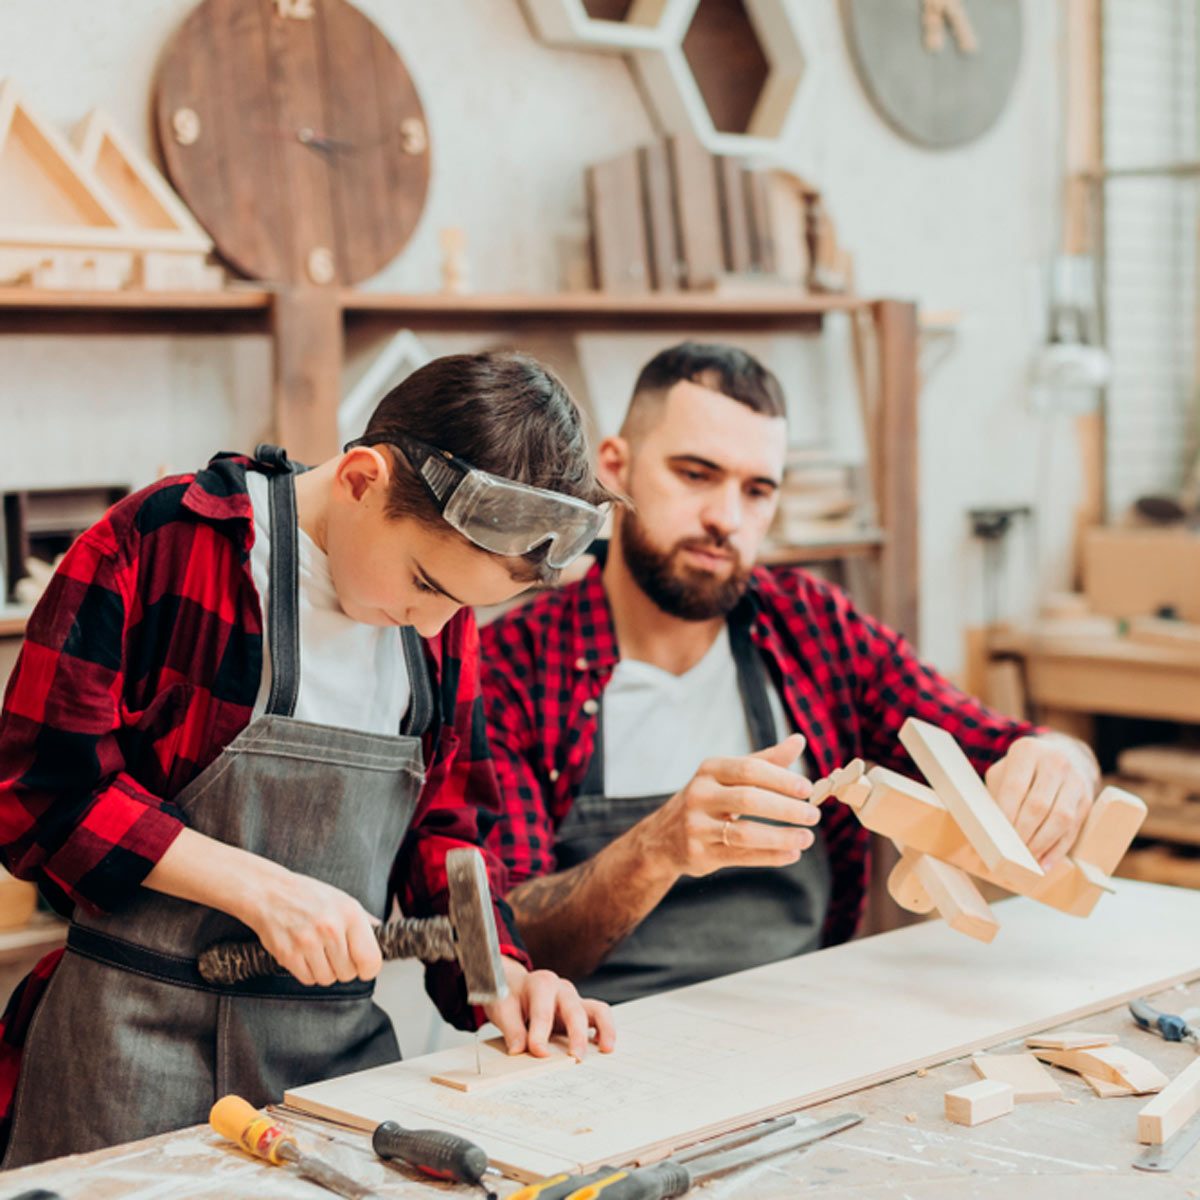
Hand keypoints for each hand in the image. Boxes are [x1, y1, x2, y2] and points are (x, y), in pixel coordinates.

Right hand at [240, 864, 382, 986]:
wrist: (269, 892)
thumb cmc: (309, 896)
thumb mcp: (343, 900)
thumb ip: (365, 921)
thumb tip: (385, 935)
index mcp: (350, 913)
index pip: (370, 959)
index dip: (368, 968)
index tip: (363, 966)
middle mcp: (331, 928)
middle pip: (348, 973)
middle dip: (344, 968)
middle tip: (334, 953)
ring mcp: (308, 942)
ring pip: (328, 979)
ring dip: (325, 971)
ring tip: (318, 952)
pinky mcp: (288, 955)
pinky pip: (308, 979)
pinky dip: (308, 973)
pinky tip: (305, 955)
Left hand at [484, 958, 616, 1060]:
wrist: (516, 985)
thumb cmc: (510, 996)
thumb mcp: (503, 1009)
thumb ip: (512, 1029)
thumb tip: (519, 1051)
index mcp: (541, 984)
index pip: (542, 1012)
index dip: (540, 1035)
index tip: (538, 1053)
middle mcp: (561, 989)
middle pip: (574, 1010)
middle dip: (576, 1034)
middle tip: (575, 1058)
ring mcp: (574, 999)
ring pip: (596, 1009)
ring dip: (603, 1028)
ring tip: (605, 1048)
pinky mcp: (581, 1010)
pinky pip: (599, 1016)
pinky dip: (604, 1030)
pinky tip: (602, 1046)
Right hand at [638, 734, 818, 879]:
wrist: (663, 837)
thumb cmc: (708, 799)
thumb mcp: (729, 775)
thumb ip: (766, 760)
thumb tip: (799, 740)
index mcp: (710, 770)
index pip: (749, 769)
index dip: (781, 779)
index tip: (807, 789)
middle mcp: (699, 795)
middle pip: (748, 800)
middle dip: (785, 808)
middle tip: (813, 815)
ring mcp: (696, 826)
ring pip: (744, 833)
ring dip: (781, 837)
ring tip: (807, 838)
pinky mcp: (699, 854)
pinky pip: (740, 856)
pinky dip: (770, 856)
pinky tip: (792, 854)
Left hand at [985, 735, 1098, 870]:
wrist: (1062, 755)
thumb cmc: (1023, 769)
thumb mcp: (1004, 771)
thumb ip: (996, 793)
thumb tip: (989, 829)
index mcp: (1027, 751)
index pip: (1015, 787)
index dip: (1007, 814)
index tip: (998, 835)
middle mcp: (1055, 761)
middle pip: (1038, 805)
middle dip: (1023, 833)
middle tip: (1011, 851)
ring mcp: (1075, 780)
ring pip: (1060, 818)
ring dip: (1042, 844)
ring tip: (1027, 859)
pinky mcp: (1088, 799)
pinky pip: (1074, 829)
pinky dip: (1058, 850)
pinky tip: (1045, 863)